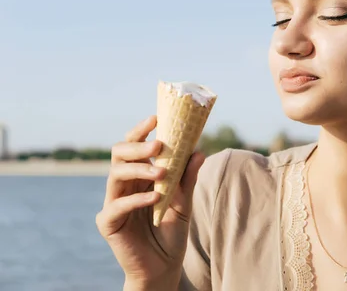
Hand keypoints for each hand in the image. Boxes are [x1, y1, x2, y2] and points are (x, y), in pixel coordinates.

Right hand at [95, 116, 205, 285]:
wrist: (163, 267)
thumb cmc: (172, 231)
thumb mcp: (185, 202)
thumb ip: (187, 179)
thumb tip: (198, 151)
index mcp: (139, 175)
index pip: (135, 146)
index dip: (142, 130)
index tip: (156, 117)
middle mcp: (123, 184)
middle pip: (119, 153)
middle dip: (137, 144)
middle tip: (159, 143)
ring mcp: (113, 202)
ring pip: (116, 174)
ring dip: (140, 168)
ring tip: (162, 172)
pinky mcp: (108, 222)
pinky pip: (117, 205)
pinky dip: (136, 199)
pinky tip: (155, 197)